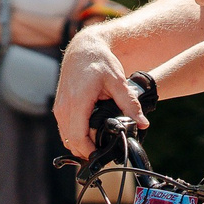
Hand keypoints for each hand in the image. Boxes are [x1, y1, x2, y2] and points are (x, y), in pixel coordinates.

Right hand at [56, 34, 144, 157]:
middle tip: (105, 153)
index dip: (90, 151)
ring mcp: (59, 108)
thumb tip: (143, 123)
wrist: (84, 49)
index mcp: (77, 102)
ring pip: (66, 138)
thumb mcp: (118, 82)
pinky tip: (91, 135)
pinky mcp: (59, 107)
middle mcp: (63, 107)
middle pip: (71, 142)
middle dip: (87, 151)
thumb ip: (130, 104)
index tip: (104, 155)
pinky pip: (65, 129)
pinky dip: (76, 136)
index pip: (78, 138)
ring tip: (100, 145)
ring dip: (81, 144)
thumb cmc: (99, 62)